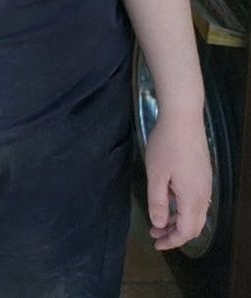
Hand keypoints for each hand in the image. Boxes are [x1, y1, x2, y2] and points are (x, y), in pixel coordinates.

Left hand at [145, 108, 212, 249]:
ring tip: (159, 218)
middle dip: (175, 233)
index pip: (186, 231)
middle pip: (194, 226)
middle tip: (155, 233)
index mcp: (193, 198)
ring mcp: (206, 184)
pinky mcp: (204, 174)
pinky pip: (196, 200)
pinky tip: (169, 197)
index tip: (155, 243)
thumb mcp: (156, 174)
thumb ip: (158, 202)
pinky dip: (183, 207)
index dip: (172, 241)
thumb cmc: (167, 145)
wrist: (183, 117)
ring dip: (179, 220)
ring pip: (196, 213)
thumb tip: (160, 225)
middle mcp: (204, 195)